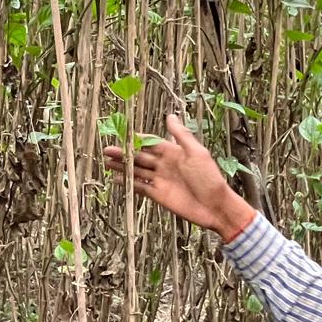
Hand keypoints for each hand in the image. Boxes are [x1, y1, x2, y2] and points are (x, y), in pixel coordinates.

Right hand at [104, 114, 256, 242]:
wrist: (215, 206)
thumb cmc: (209, 178)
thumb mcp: (197, 153)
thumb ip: (181, 135)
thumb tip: (170, 116)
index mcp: (173, 153)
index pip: (150, 143)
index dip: (136, 139)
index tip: (121, 134)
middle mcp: (165, 165)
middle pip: (140, 157)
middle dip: (124, 153)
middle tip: (107, 149)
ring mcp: (161, 180)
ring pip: (137, 171)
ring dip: (123, 167)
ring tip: (106, 162)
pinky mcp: (159, 195)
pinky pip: (140, 187)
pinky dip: (128, 183)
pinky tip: (117, 179)